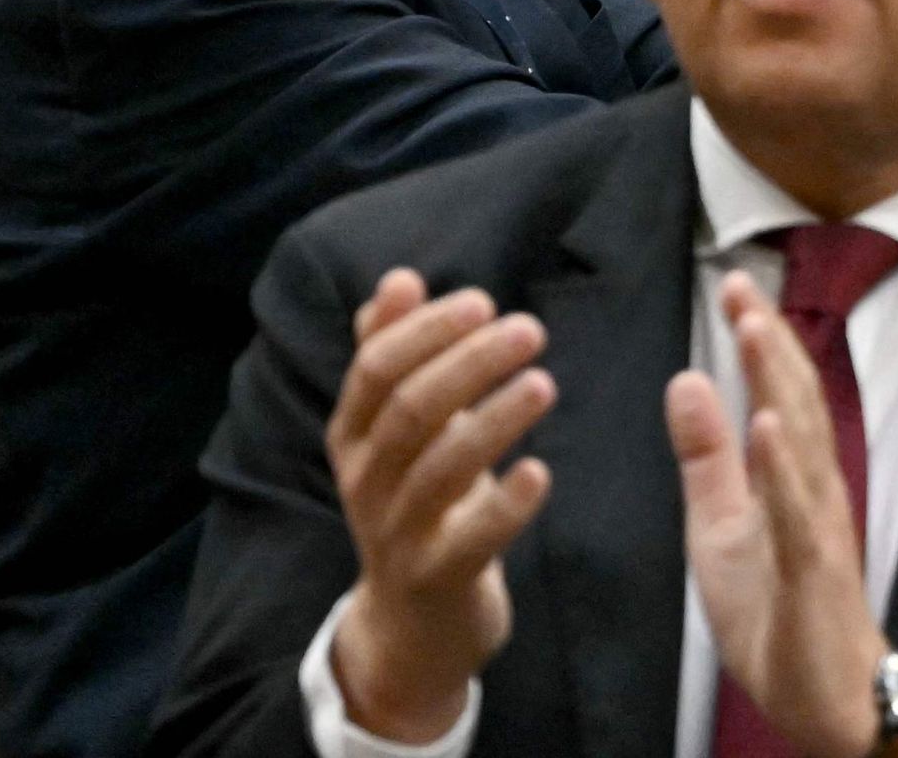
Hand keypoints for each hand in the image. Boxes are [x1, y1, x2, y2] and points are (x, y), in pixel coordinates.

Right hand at [323, 270, 557, 747]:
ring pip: (439, 470)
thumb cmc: (416, 499)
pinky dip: (507, 505)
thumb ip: (392, 353)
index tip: (483, 301)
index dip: (426, 330)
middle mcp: (367, 480)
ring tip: (544, 383)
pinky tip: (540, 470)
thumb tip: (398, 278)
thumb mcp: (394, 428)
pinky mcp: (438, 577)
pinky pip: (471, 539)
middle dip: (468, 363)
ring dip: (493, 421)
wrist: (412, 619)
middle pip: (409, 411)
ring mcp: (398, 533)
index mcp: (353, 435)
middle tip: (530, 328)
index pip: (375, 370)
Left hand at [671, 274, 888, 757]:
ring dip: (778, 385)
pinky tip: (769, 429)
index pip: (778, 393)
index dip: (758, 338)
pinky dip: (784, 468)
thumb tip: (687, 382)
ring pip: (801, 442)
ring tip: (755, 332)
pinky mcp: (813, 568)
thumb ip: (707, 458)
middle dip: (769, 342)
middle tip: (744, 285)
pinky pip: (797, 513)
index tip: (735, 284)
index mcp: (792, 477)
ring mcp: (818, 526)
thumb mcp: (721, 527)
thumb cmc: (779, 612)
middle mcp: (814, 488)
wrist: (825, 695)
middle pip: (795, 401)